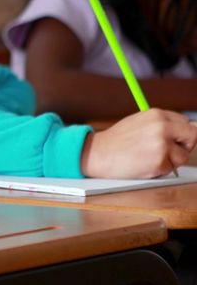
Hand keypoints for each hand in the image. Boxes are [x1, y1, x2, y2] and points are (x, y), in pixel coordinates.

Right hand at [81, 109, 196, 178]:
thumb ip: (161, 124)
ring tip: (149, 157)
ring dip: (170, 160)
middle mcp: (162, 127)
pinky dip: (160, 169)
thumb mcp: (139, 122)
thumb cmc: (116, 140)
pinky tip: (144, 164)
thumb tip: (183, 131)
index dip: (182, 133)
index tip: (176, 140)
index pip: (186, 123)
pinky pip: (171, 169)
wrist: (97, 153)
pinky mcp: (159, 162)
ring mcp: (162, 145)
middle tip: (170, 151)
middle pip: (192, 136)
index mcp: (157, 115)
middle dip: (184, 145)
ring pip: (183, 156)